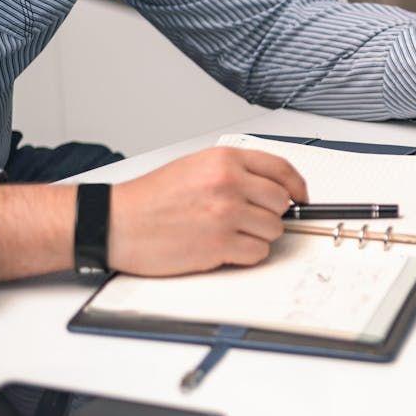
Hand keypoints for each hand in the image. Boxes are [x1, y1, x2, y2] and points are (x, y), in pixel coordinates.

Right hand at [110, 147, 308, 274]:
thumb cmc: (150, 198)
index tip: (301, 197)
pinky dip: (246, 255)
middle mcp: (229, 184)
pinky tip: (223, 248)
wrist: (114, 222)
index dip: (297, 186)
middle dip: (271, 214)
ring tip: (228, 233)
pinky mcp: (219, 244)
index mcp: (224, 160)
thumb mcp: (195, 167)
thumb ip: (235, 172)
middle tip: (250, 219)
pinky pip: (257, 253)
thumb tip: (273, 188)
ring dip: (257, 236)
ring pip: (273, 230)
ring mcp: (226, 215)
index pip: (282, 170)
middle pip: (282, 203)